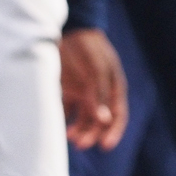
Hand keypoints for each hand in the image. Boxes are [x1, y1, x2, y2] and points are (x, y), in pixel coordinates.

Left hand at [58, 28, 127, 149]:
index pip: (118, 115)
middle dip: (92, 134)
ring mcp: (82, 92)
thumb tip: (104, 120)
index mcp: (113, 87)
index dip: (114, 131)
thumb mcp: (97, 69)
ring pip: (82, 119)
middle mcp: (99, 93)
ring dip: (78, 131)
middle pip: (99, 121)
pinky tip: (58, 127)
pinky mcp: (66, 91)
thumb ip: (99, 94)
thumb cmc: (87, 48)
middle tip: (81, 144)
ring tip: (69, 137)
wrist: (66, 29)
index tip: (105, 146)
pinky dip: (63, 121)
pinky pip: (65, 111)